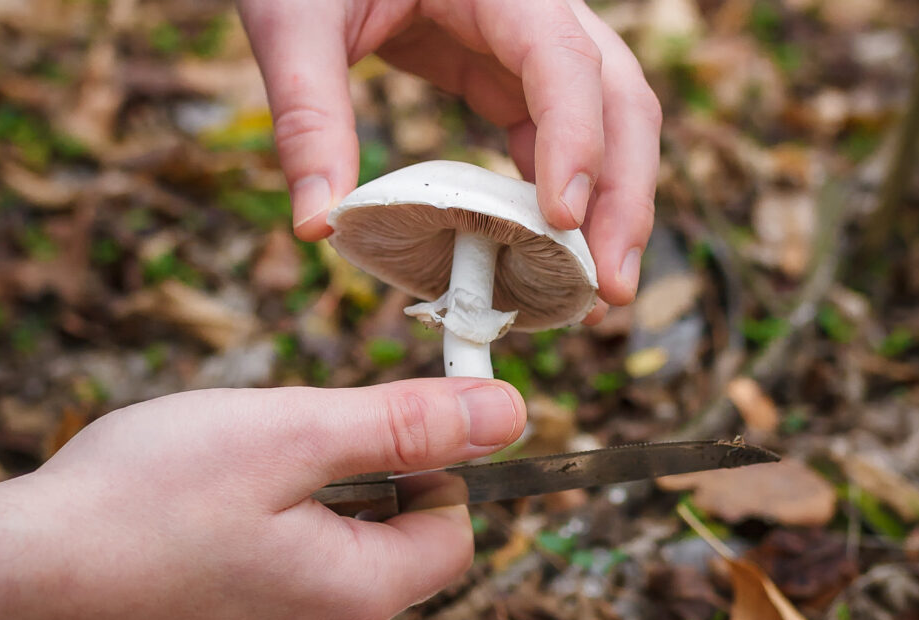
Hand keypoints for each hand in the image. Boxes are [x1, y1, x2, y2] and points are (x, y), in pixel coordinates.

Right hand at [0, 379, 524, 619]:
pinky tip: (192, 526)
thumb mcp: (289, 436)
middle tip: (285, 446)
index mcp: (353, 595)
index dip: (434, 470)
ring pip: (321, 564)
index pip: (452, 535)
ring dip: (295, 511)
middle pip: (385, 551)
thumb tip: (507, 414)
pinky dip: (250, 545)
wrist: (6, 583)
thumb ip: (405, 427)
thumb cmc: (139, 505)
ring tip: (224, 486)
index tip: (382, 428)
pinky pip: (267, 589)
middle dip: (354, 484)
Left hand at [236, 0, 661, 308]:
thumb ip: (308, 114)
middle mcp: (535, 13)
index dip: (575, 138)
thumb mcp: (295, 22)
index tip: (562, 219)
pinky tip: (554, 256)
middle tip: (610, 286)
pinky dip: (563, 201)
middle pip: (618, 100)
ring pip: (607, 126)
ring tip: (597, 293)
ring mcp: (529, 50)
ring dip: (610, 210)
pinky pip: (557, 142)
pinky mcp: (508, 80)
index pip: (563, 58)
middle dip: (623, 196)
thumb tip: (319, 226)